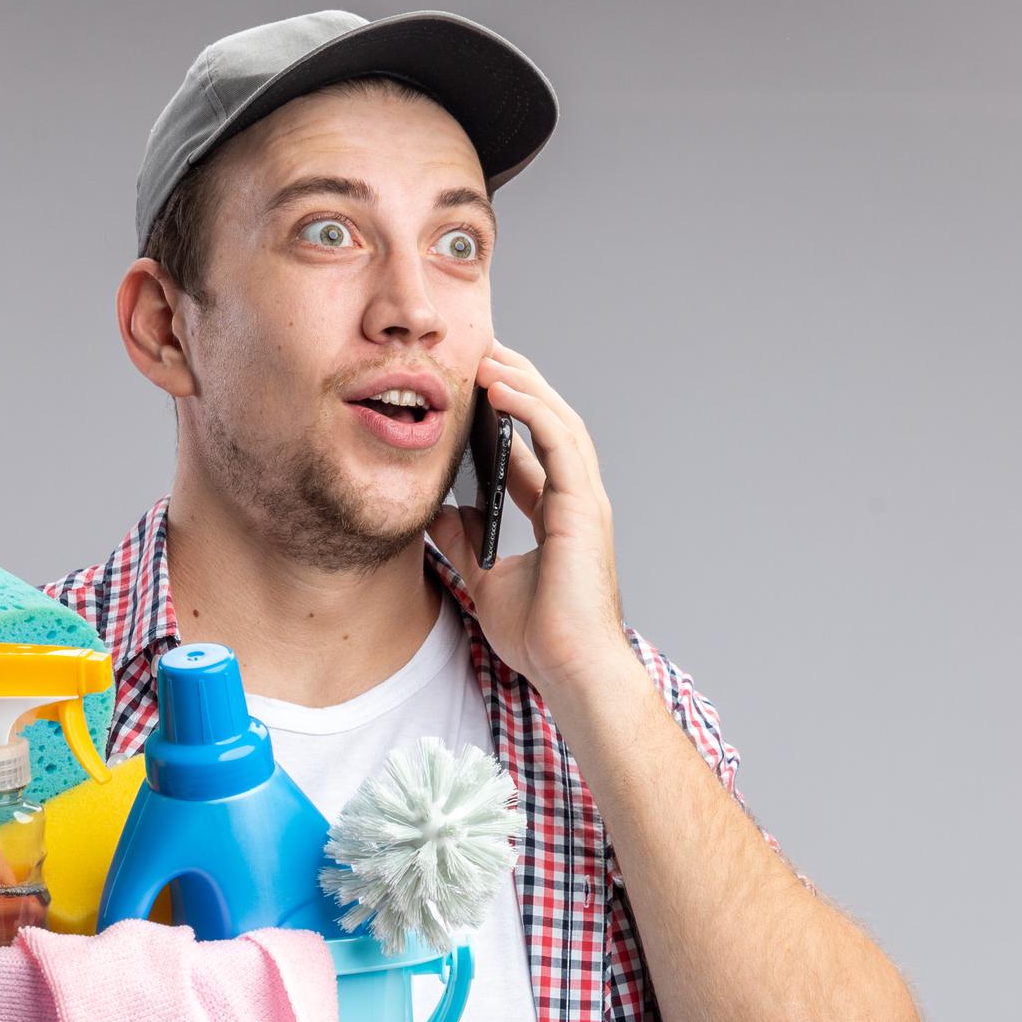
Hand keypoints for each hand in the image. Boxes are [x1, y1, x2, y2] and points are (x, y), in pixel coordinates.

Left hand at [427, 338, 634, 700]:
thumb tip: (437, 514)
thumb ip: (466, 544)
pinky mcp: (583, 506)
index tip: (474, 390)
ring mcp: (584, 501)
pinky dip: (531, 408)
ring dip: (523, 384)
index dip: (506, 417)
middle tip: (481, 352)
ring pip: (558, 420)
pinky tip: (500, 388)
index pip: (533, 451)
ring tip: (488, 356)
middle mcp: (575, 501)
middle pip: (549, 423)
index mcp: (557, 515)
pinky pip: (558, 440)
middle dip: (517, 384)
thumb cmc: (540, 637)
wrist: (570, 668)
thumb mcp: (486, 579)